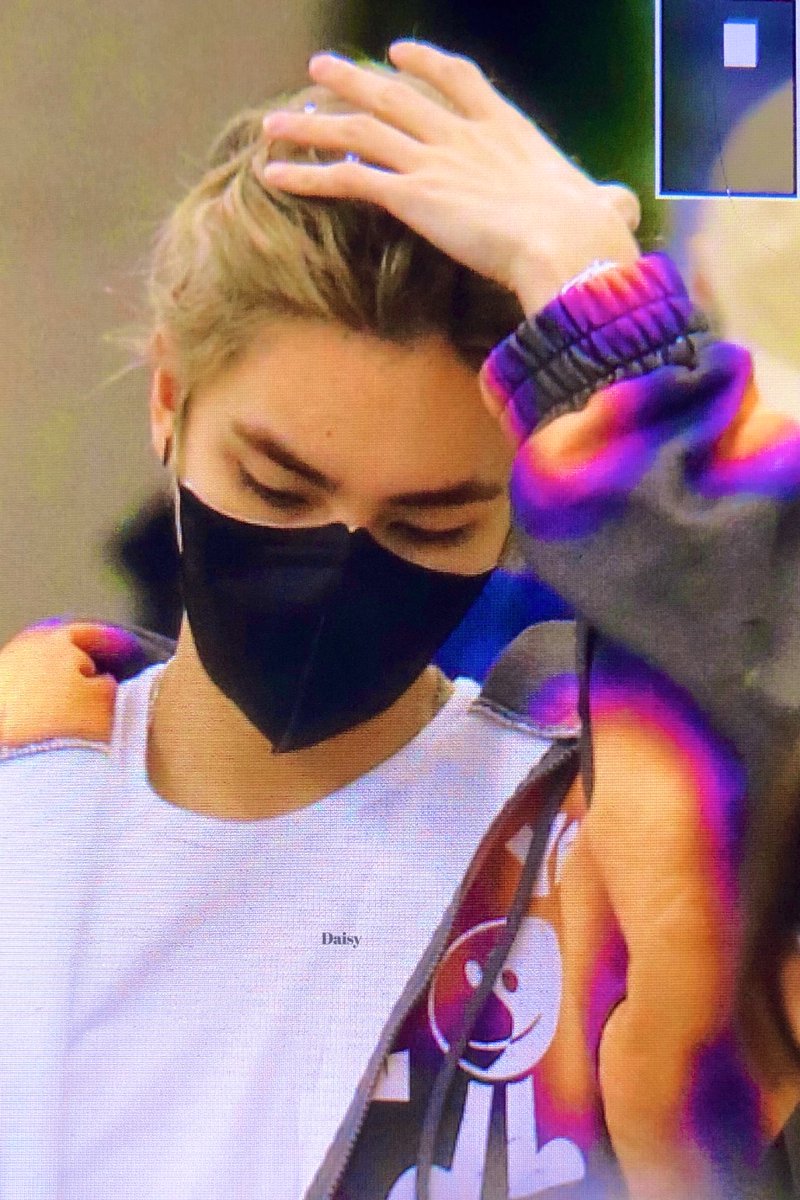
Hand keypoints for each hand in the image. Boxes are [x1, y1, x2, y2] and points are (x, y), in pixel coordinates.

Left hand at [260, 40, 641, 313]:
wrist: (568, 244)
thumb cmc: (593, 233)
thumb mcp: (602, 205)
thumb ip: (603, 200)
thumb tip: (621, 207)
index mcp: (508, 131)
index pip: (461, 81)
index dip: (427, 65)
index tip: (400, 55)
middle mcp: (463, 137)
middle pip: (396, 97)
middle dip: (354, 82)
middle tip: (321, 69)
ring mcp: (434, 161)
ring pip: (360, 131)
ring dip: (314, 123)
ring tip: (278, 120)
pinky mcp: (411, 196)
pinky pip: (346, 179)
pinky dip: (306, 175)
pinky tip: (274, 174)